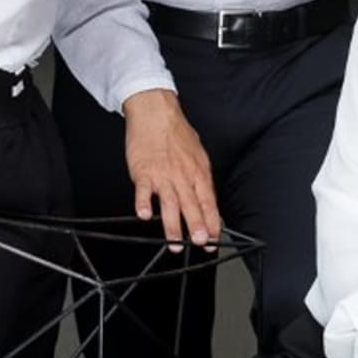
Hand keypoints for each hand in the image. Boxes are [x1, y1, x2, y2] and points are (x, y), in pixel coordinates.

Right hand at [121, 88, 221, 249]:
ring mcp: (163, 174)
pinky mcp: (143, 172)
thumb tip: (206, 199)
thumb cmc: (176, 133)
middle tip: (200, 244)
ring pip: (169, 204)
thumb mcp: (198, 154)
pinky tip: (144, 216)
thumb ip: (200, 178)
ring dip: (172, 226)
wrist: (156, 112)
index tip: (213, 238)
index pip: (208, 201)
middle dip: (197, 227)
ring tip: (175, 244)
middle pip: (191, 205)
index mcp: (198, 172)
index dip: (211, 221)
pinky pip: (144, 191)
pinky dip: (144, 203)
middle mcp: (183, 175)